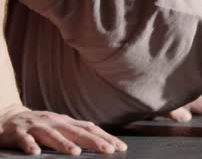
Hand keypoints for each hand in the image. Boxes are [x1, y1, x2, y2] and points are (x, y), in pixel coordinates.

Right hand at [0, 104, 126, 154]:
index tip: (120, 147)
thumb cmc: (40, 126)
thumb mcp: (60, 127)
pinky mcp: (18, 133)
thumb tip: (102, 140)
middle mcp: (54, 122)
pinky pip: (24, 139)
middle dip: (94, 141)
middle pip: (76, 131)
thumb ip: (77, 133)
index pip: (90, 129)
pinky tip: (35, 153)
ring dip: (63, 144)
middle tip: (108, 150)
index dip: (106, 137)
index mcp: (66, 122)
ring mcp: (37, 126)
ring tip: (76, 152)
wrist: (8, 117)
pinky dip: (30, 145)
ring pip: (52, 135)